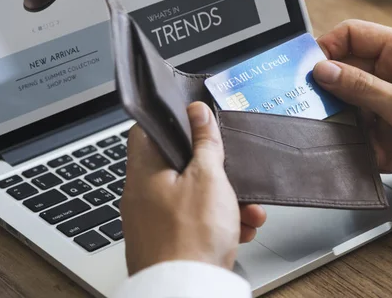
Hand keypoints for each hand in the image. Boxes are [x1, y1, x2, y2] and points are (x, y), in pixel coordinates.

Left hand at [122, 102, 266, 274]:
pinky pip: (193, 221)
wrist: (186, 294)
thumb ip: (205, 142)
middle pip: (178, 165)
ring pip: (191, 195)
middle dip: (215, 170)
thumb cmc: (190, 240)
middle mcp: (143, 194)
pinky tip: (240, 230)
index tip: (197, 120)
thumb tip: (197, 112)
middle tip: (233, 174)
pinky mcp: (166, 241)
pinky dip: (217, 221)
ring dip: (224, 200)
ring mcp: (153, 220)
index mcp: (144, 171)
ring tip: (248, 212)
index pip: (148, 129)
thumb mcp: (208, 178)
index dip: (173, 120)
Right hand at [313, 20, 391, 204]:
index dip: (328, 49)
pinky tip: (388, 154)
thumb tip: (324, 70)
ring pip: (354, 103)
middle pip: (348, 72)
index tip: (309, 70)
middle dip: (342, 99)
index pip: (353, 34)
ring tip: (378, 144)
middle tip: (332, 115)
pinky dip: (371, 142)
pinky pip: (365, 125)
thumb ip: (362, 87)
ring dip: (360, 128)